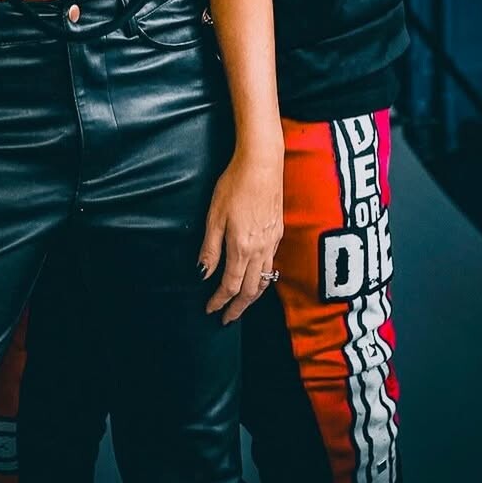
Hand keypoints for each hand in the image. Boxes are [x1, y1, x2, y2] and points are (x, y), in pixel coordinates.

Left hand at [198, 142, 283, 323]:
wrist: (263, 164)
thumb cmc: (235, 184)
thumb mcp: (214, 216)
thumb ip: (210, 248)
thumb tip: (203, 274)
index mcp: (242, 248)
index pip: (230, 286)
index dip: (219, 301)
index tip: (210, 310)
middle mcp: (260, 250)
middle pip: (250, 291)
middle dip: (238, 308)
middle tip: (227, 319)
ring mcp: (272, 242)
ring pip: (264, 280)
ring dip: (252, 297)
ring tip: (241, 304)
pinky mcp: (278, 232)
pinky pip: (272, 265)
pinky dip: (263, 279)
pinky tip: (256, 277)